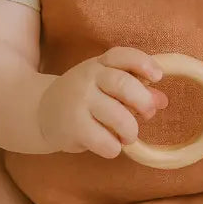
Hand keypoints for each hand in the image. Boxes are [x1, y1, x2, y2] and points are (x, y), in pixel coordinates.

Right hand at [38, 47, 168, 158]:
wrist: (40, 111)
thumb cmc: (84, 98)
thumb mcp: (106, 86)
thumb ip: (135, 90)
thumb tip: (162, 100)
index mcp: (99, 64)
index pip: (122, 56)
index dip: (144, 63)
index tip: (157, 77)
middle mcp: (88, 78)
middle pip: (123, 84)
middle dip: (144, 102)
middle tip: (148, 114)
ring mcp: (79, 101)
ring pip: (118, 116)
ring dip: (131, 130)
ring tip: (128, 136)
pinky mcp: (73, 126)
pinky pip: (104, 140)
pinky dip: (114, 148)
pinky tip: (111, 146)